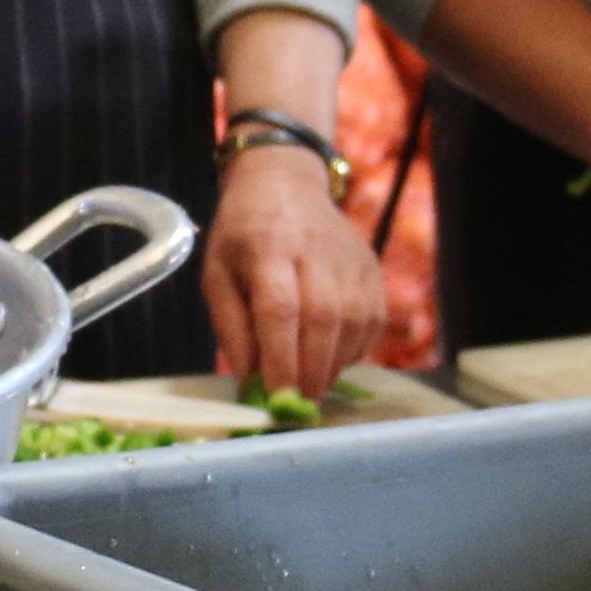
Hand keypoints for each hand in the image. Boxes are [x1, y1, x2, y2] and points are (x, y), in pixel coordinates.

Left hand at [203, 145, 385, 402]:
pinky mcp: (373, 269)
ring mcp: (351, 259)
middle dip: (310, 372)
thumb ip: (232, 329)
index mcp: (268, 246)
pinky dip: (353, 352)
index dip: (281, 359)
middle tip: (296, 405)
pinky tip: (330, 360)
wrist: (286, 184)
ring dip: (332, 367)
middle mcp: (316, 250)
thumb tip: (249, 384)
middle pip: (324, 320)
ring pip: (353, 325)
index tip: (276, 397)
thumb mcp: (217, 275)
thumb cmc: (243, 236)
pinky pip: (372, 324)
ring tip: (310, 386)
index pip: (280, 309)